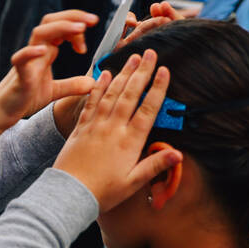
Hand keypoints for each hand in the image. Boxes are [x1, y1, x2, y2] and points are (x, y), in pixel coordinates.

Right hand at [0, 10, 99, 128]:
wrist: (3, 112)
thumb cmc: (24, 98)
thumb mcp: (54, 91)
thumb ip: (72, 85)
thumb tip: (92, 83)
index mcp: (45, 51)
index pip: (61, 26)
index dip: (78, 26)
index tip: (91, 36)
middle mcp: (36, 51)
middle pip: (51, 22)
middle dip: (74, 16)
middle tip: (94, 20)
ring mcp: (27, 61)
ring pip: (40, 33)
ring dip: (61, 27)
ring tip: (80, 29)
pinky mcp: (19, 75)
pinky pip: (21, 58)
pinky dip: (31, 52)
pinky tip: (44, 50)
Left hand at [53, 50, 181, 210]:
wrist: (69, 195)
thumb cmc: (103, 192)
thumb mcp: (133, 183)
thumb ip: (155, 166)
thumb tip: (178, 154)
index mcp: (130, 142)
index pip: (148, 109)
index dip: (157, 88)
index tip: (165, 70)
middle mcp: (113, 129)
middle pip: (130, 95)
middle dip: (142, 72)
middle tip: (150, 52)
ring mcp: (95, 126)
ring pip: (111, 94)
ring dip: (123, 74)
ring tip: (132, 57)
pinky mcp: (80, 128)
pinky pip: (91, 103)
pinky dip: (98, 87)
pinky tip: (104, 74)